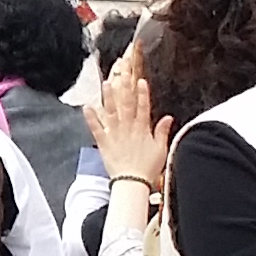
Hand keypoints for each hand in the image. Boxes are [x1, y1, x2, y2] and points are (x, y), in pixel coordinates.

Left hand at [89, 51, 168, 185]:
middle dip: (124, 87)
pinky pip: (96, 128)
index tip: (140, 80)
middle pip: (126, 104)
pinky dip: (91, 118)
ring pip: (111, 112)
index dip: (142, 93)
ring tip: (106, 84)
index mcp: (142, 129)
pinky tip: (86, 107)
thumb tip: (168, 117)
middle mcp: (128, 128)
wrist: (132, 183)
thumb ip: (162, 131)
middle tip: (122, 72)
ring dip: (108, 97)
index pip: (143, 107)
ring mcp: (115, 134)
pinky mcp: (103, 142)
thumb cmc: (148, 168)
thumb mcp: (161, 149)